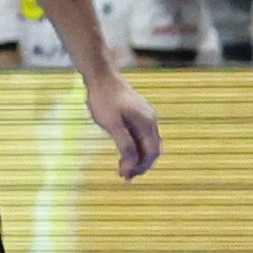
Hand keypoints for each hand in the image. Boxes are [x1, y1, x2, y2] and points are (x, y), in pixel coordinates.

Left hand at [83, 67, 162, 181]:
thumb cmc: (104, 99)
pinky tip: (123, 154)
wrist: (101, 76)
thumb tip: (133, 162)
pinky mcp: (137, 114)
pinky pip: (141, 136)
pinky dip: (135, 148)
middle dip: (140, 165)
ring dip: (137, 158)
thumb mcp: (112, 124)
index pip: (151, 153)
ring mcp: (145, 117)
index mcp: (147, 123)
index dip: (141, 167)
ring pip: (147, 144)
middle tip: (124, 177)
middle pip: (152, 150)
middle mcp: (150, 120)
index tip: (126, 176)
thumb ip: (124, 144)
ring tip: (123, 169)